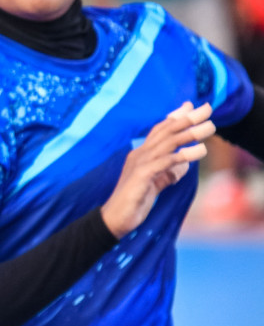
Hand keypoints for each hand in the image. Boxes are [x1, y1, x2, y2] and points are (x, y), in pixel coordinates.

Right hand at [102, 102, 213, 238]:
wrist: (115, 219)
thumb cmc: (135, 201)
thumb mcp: (156, 183)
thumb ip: (169, 171)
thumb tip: (186, 163)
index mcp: (141, 154)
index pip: (159, 131)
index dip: (176, 117)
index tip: (192, 106)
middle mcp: (139, 154)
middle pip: (165, 131)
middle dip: (187, 119)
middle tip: (207, 109)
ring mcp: (139, 164)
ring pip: (167, 143)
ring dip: (190, 133)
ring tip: (210, 127)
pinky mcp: (141, 176)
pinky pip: (165, 162)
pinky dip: (182, 155)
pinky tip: (199, 152)